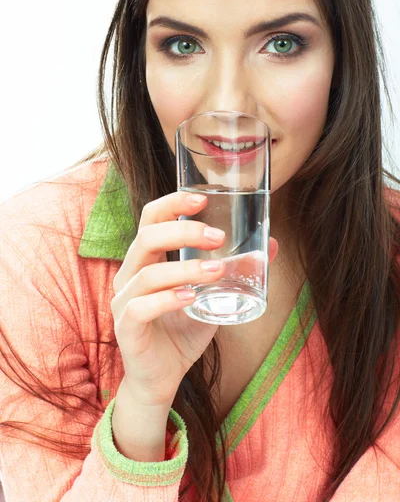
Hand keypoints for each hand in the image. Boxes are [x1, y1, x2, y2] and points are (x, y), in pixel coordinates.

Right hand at [111, 191, 278, 407]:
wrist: (162, 378)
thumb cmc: (182, 332)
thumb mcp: (213, 297)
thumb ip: (234, 272)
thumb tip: (271, 245)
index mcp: (146, 260)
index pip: (150, 220)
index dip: (172, 204)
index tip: (202, 198)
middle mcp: (129, 275)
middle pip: (146, 237)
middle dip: (183, 231)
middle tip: (218, 237)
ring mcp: (124, 301)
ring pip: (147, 273)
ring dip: (185, 269)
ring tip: (217, 270)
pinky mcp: (126, 328)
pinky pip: (141, 307)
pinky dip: (167, 299)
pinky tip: (192, 298)